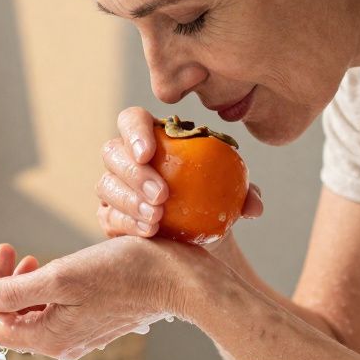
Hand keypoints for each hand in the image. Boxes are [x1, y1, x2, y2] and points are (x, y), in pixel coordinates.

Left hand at [0, 238, 213, 359]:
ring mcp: (78, 333)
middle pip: (10, 320)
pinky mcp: (93, 321)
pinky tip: (52, 267)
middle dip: (0, 284)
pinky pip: (55, 311)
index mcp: (49, 338)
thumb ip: (16, 291)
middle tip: (8, 252)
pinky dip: (45, 289)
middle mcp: (61, 343)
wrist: (175, 279)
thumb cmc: (124, 274)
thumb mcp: (62, 276)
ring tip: (27, 258)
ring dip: (21, 285)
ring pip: (32, 314)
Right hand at [97, 106, 263, 238]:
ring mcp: (113, 187)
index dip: (135, 131)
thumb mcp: (233, 197)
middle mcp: (126, 158)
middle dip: (133, 172)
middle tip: (161, 195)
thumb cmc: (213, 203)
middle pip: (112, 152)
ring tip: (157, 218)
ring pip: (106, 185)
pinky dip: (128, 224)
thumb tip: (253, 205)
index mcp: (153, 137)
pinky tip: (149, 233)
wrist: (198, 239)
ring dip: (129, 201)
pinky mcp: (109, 216)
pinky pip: (108, 217)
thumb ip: (244, 195)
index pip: (132, 120)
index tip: (148, 153)